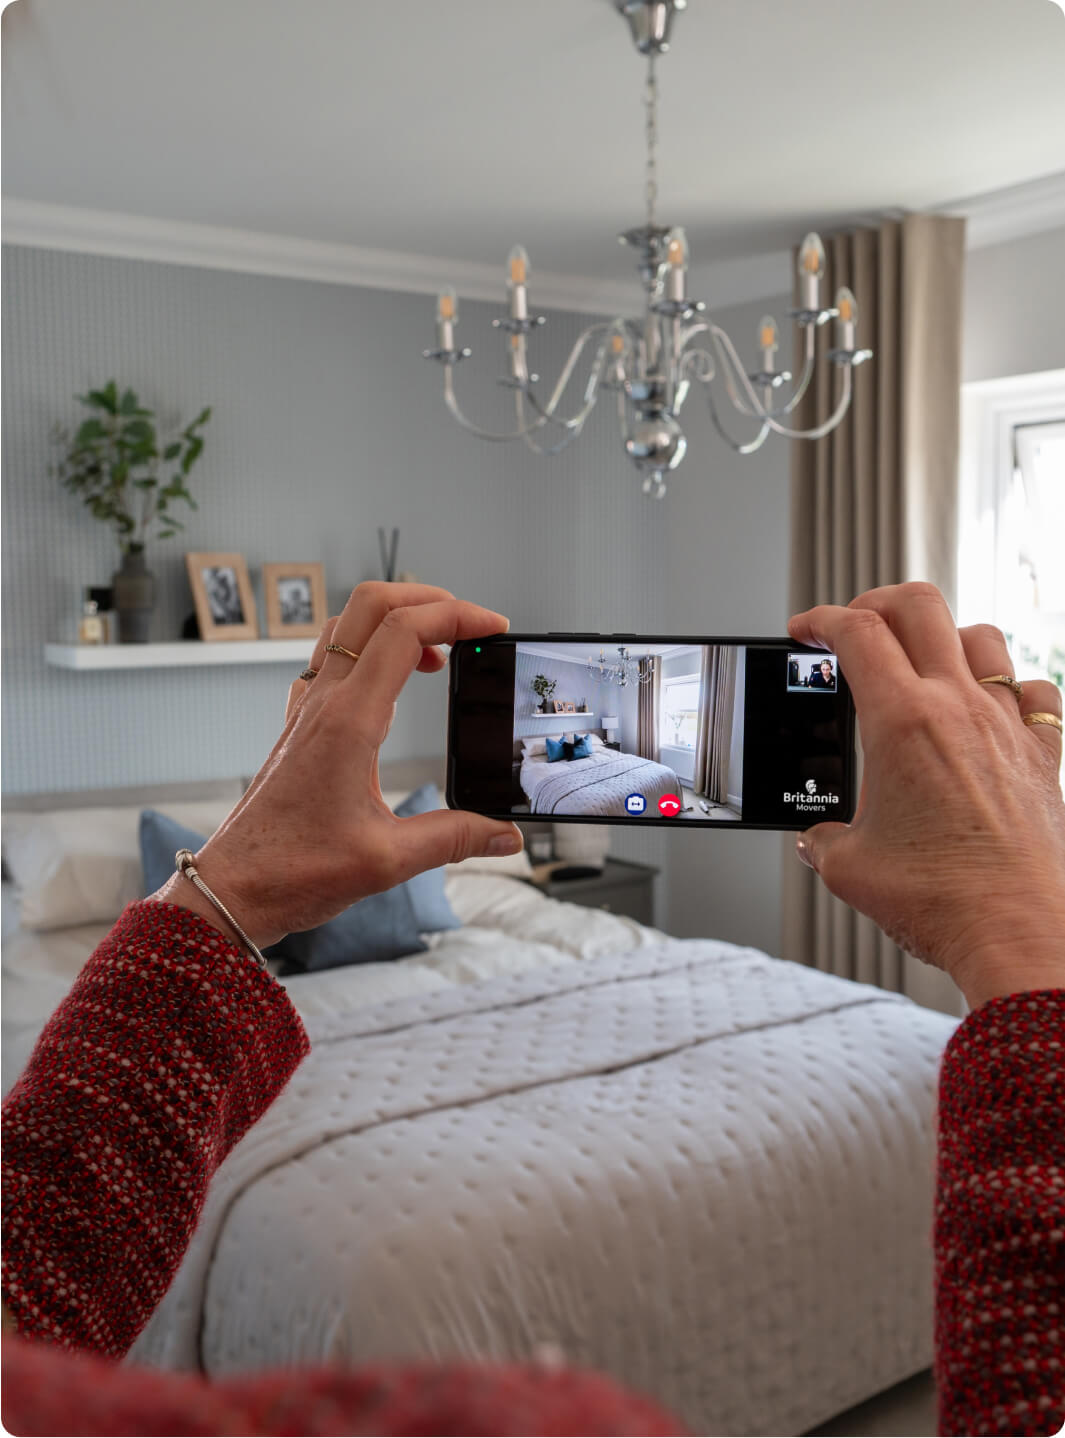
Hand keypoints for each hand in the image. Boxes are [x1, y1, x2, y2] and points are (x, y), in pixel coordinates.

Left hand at [154, 583, 522, 947]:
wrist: (233, 888)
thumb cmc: (295, 871)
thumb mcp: (388, 860)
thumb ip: (454, 839)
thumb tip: (505, 834)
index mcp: (349, 721)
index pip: (404, 631)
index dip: (457, 615)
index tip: (494, 629)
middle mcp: (324, 703)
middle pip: (371, 606)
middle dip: (427, 599)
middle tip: (470, 626)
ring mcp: (306, 710)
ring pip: (348, 627)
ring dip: (396, 622)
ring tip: (439, 654)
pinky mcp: (299, 726)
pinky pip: (331, 662)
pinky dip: (370, 653)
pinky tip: (392, 688)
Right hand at [787, 582, 1064, 1008]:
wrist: (1020, 933)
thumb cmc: (945, 901)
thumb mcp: (849, 868)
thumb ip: (823, 840)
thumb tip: (819, 839)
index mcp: (902, 722)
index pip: (856, 632)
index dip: (821, 618)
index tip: (807, 629)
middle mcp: (959, 709)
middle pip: (919, 606)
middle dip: (875, 602)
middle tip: (855, 626)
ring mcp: (1008, 726)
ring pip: (980, 636)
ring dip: (943, 636)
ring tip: (921, 660)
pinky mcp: (1044, 756)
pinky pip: (1034, 692)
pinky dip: (1009, 687)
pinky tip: (992, 708)